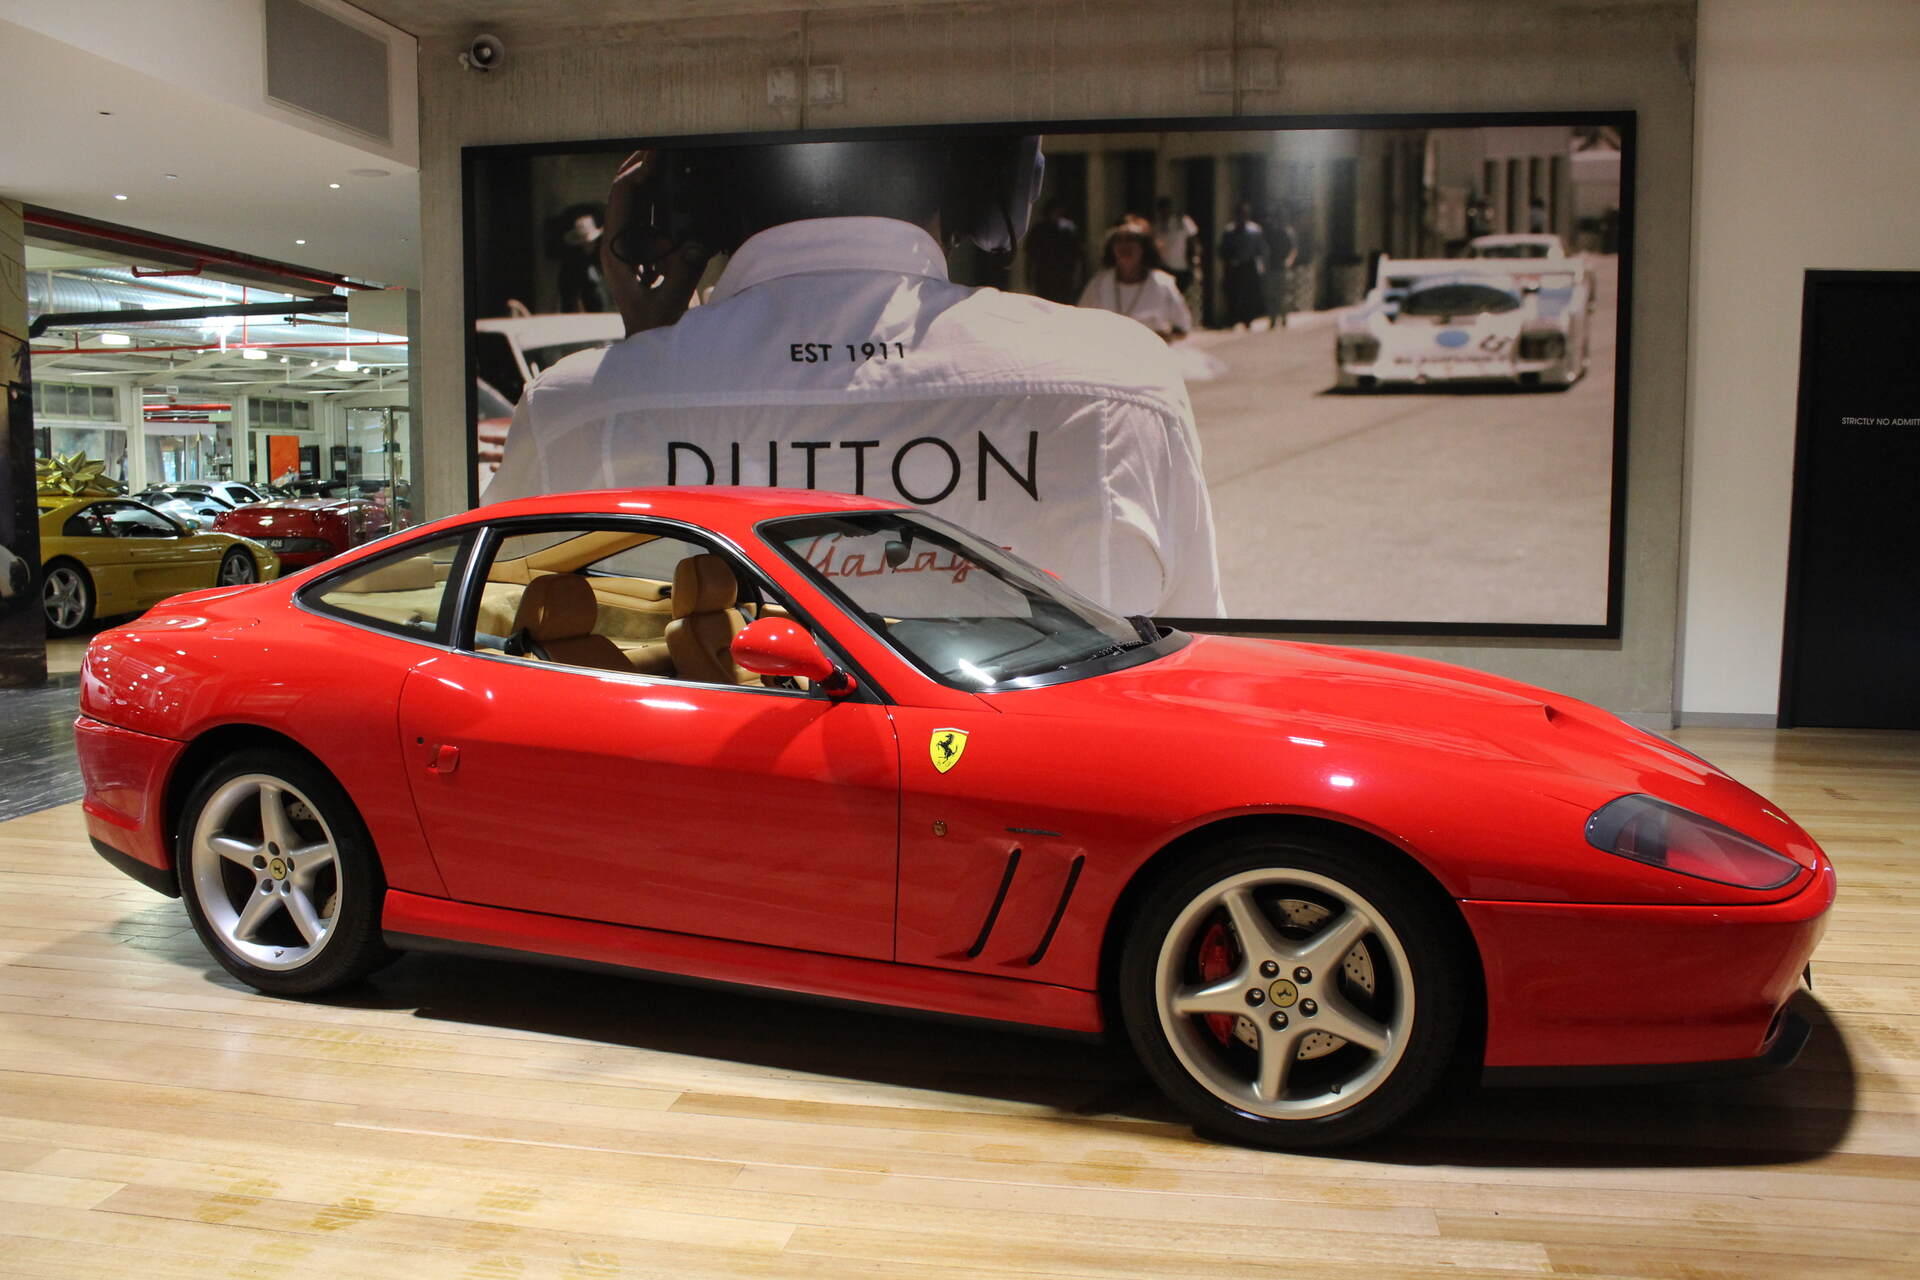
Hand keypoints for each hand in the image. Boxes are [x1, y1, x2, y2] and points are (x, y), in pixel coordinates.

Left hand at [600, 149, 710, 336]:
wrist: (649, 349)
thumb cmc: (654, 331)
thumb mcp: (669, 305)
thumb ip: (682, 275)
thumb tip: (696, 245)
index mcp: (616, 253)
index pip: (621, 202)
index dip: (636, 175)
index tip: (656, 159)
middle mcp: (617, 246)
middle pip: (622, 195)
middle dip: (638, 168)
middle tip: (657, 145)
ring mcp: (628, 250)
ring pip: (633, 205)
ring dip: (647, 182)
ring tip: (663, 160)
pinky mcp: (641, 255)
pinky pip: (647, 220)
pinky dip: (657, 202)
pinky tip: (671, 192)